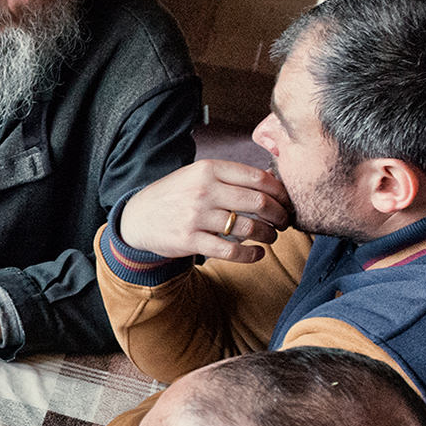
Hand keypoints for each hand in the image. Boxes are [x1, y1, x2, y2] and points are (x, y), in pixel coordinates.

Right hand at [115, 160, 289, 264]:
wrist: (137, 217)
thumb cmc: (175, 195)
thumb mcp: (196, 175)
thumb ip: (228, 176)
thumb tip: (271, 181)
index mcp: (208, 169)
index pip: (258, 178)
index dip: (280, 192)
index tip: (288, 201)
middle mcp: (203, 191)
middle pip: (259, 202)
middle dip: (279, 215)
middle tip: (284, 221)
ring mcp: (196, 216)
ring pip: (248, 228)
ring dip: (268, 235)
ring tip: (271, 237)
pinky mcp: (191, 240)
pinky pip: (231, 250)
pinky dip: (251, 255)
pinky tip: (257, 254)